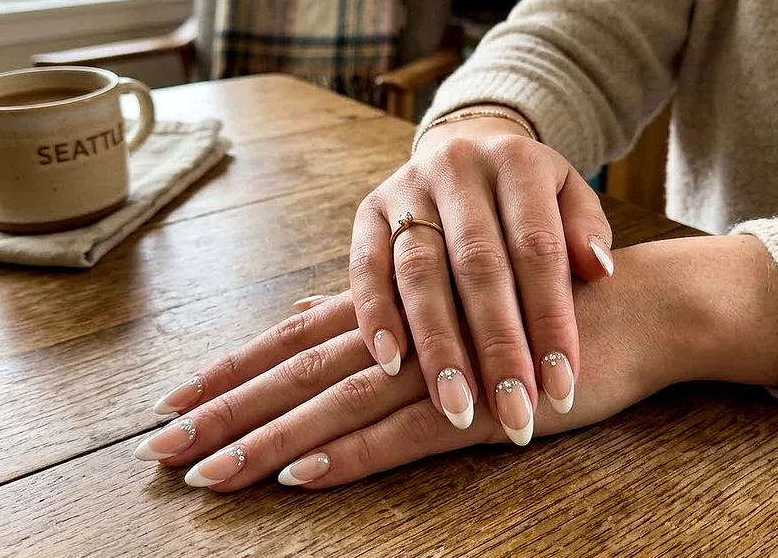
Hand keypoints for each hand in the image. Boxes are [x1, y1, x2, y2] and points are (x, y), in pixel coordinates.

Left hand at [134, 236, 776, 489]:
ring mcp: (435, 369)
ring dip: (267, 442)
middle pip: (294, 373)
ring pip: (333, 406)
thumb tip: (306, 319)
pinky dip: (349, 456)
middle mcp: (397, 333)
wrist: (621, 308)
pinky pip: (401, 436)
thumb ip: (376, 314)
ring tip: (208, 475)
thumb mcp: (443, 307)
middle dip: (225, 410)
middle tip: (163, 448)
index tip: (176, 401)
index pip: (291, 341)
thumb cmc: (527, 308)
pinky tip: (301, 477)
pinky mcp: (477, 407)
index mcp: (387, 311)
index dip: (232, 369)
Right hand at [348, 105, 614, 440]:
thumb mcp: (568, 193)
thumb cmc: (525, 191)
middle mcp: (456, 168)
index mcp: (515, 160)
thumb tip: (599, 271)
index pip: (536, 247)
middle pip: (477, 263)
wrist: (464, 147)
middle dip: (496, 347)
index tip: (563, 385)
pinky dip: (374, 315)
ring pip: (419, 270)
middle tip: (513, 413)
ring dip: (436, 344)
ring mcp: (406, 188)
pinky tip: (390, 363)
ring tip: (455, 406)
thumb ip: (586, 229)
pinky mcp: (368, 210)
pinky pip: (364, 266)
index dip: (550, 318)